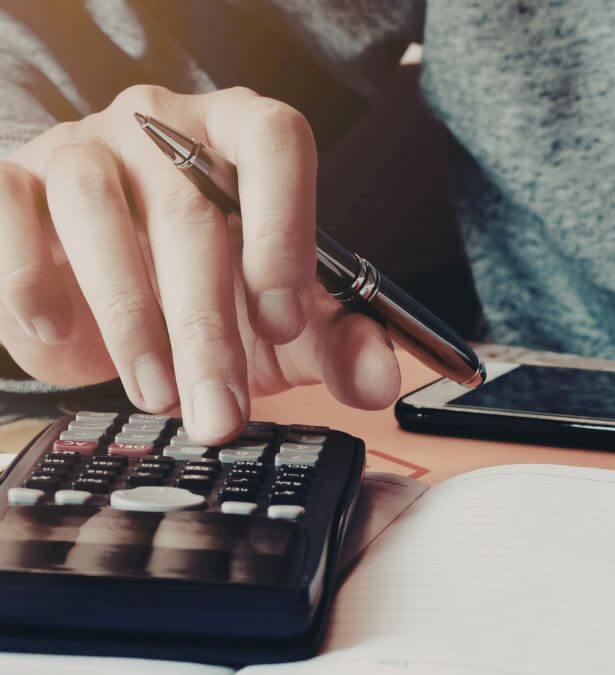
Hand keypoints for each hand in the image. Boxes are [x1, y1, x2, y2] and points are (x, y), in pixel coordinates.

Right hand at [0, 85, 400, 442]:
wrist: (104, 290)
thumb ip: (338, 344)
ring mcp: (86, 145)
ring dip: (132, 319)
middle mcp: (165, 126)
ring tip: (158, 394)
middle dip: (209, 328)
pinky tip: (58, 331)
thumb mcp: (283, 327)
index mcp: (244, 137)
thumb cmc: (209, 291)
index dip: (284, 228)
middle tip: (221, 411)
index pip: (276, 142)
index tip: (284, 320)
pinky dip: (30, 278)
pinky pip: (11, 208)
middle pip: (192, 210)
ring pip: (102, 214)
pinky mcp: (16, 178)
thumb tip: (380, 382)